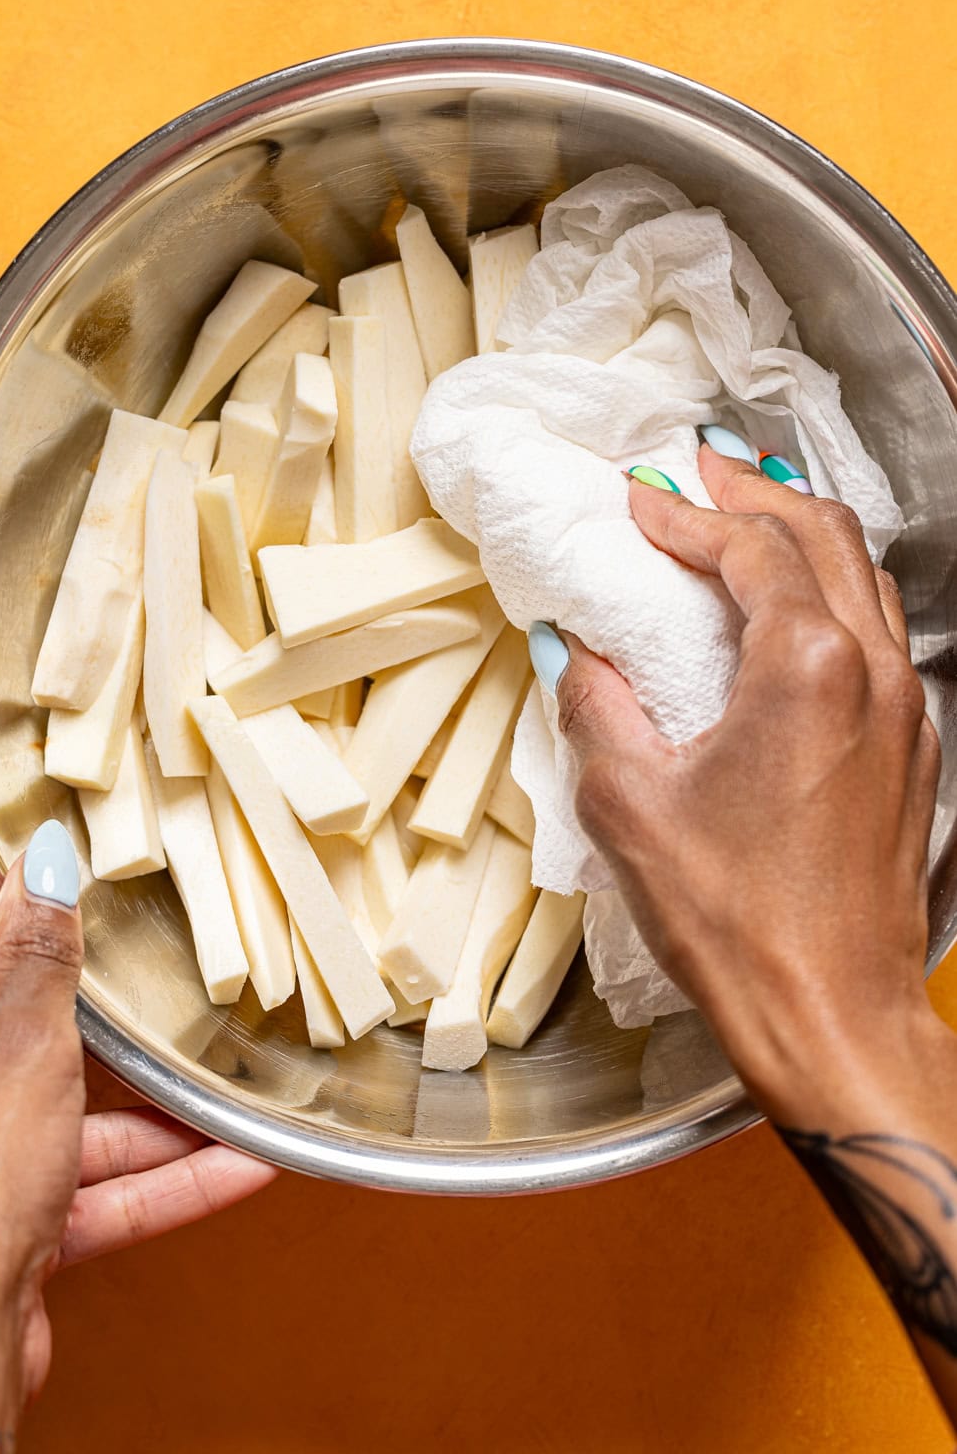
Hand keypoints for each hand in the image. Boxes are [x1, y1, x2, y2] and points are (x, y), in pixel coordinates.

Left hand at [0, 832, 273, 1451]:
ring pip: (80, 1114)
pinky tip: (237, 1164)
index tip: (55, 849)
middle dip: (103, 1006)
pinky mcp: (18, 1223)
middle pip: (28, 1022)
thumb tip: (44, 865)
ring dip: (156, 1111)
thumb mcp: (24, 1052)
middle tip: (150, 955)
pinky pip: (105, 1186)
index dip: (0, 883)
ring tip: (227, 1084)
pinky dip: (166, 1179)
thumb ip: (43, 962)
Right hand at [549, 443, 941, 1120]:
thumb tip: (573, 651)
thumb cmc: (739, 923)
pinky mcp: (914, 753)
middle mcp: (872, 672)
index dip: (687, 514)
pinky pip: (882, 636)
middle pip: (825, 534)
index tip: (640, 501)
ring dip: (803, 536)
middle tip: (700, 471)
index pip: (749, 548)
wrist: (832, 1016)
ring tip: (748, 520)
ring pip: (866, 578)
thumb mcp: (629, 804)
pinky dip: (834, 596)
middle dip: (756, 493)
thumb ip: (595, 705)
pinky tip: (793, 614)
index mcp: (806, 668)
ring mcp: (906, 712)